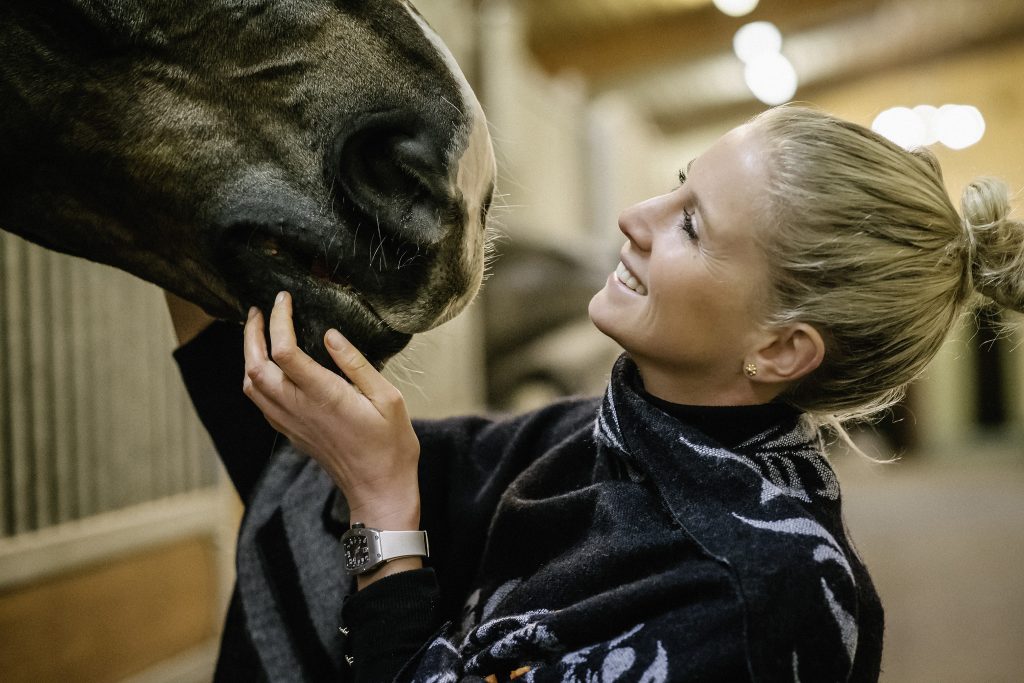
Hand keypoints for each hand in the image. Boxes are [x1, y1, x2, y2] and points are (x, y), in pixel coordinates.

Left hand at [242, 291, 420, 531]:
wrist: (379, 490)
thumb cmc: (391, 446)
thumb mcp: (388, 398)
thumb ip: (356, 364)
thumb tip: (331, 335)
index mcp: (324, 396)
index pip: (284, 351)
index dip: (278, 321)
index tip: (284, 300)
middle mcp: (300, 408)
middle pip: (256, 366)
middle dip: (250, 334)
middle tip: (257, 311)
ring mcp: (291, 423)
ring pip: (251, 386)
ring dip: (248, 356)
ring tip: (256, 334)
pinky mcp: (291, 433)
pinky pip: (260, 402)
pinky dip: (255, 378)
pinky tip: (268, 367)